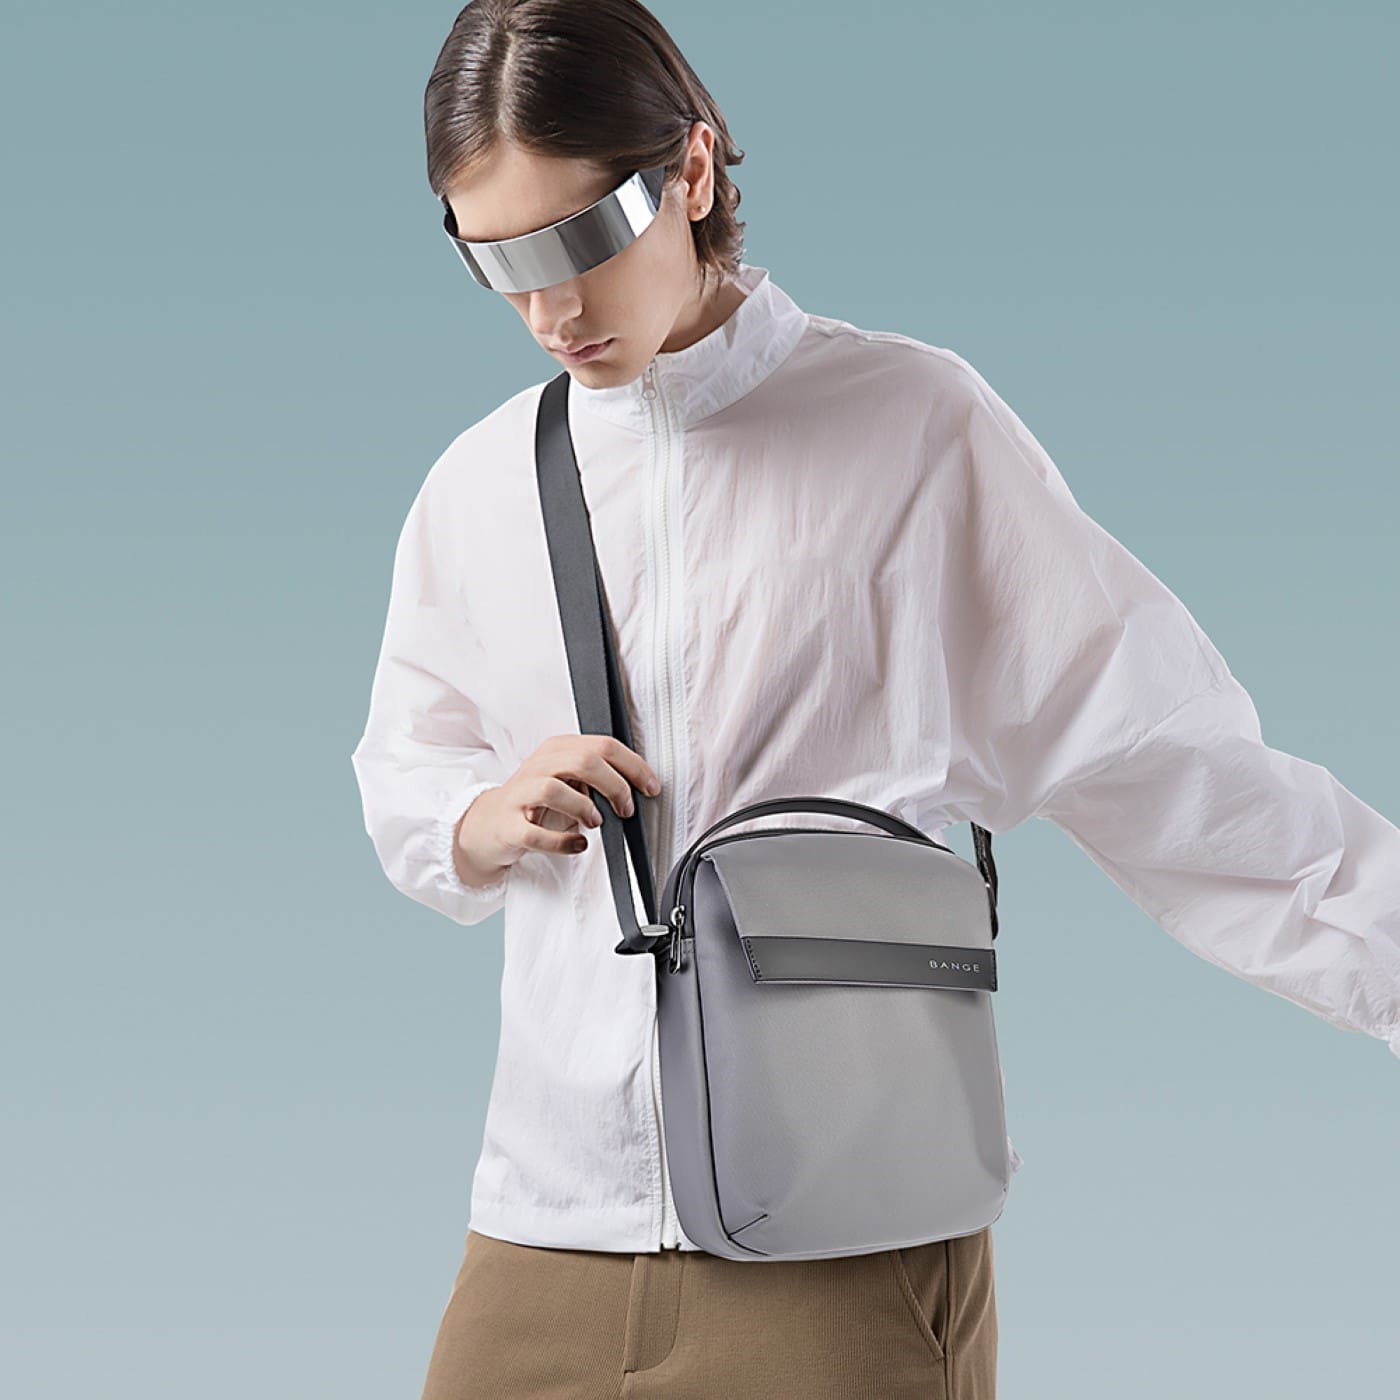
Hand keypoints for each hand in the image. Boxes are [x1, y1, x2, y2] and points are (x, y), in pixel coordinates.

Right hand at [454, 734, 660, 884]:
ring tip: (595, 822)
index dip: (633, 766)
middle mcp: (538, 766)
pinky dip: (562, 842)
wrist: (489, 825)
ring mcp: (520, 794)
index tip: (651, 788)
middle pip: (583, 761)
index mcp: (557, 749)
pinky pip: (534, 833)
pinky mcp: (508, 825)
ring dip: (583, 808)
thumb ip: (596, 776)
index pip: (603, 745)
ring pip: (553, 789)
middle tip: (625, 809)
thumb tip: (637, 786)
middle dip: (615, 786)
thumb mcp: (568, 780)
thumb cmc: (537, 803)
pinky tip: (577, 845)